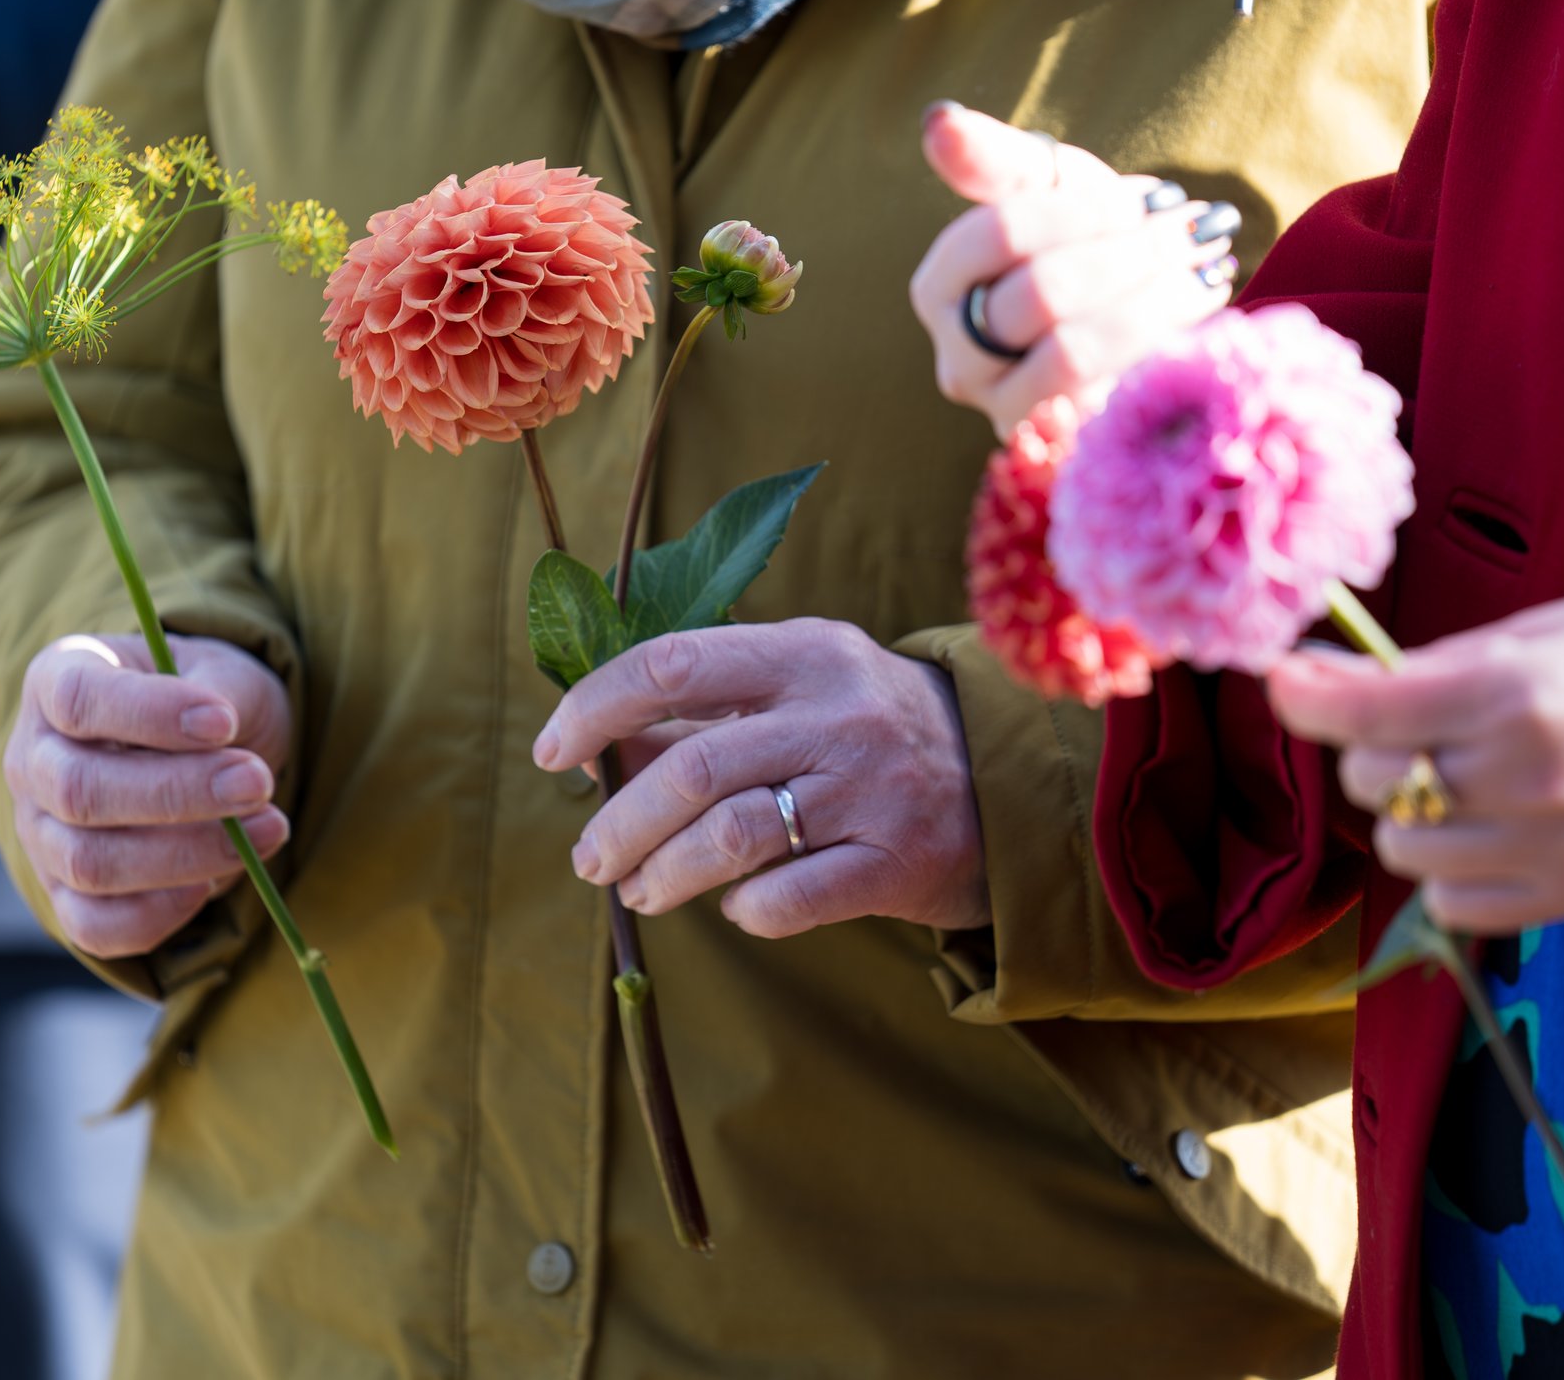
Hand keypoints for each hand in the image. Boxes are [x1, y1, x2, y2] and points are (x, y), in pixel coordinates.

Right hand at [5, 633, 293, 957]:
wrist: (202, 756)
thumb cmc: (206, 705)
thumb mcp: (223, 674)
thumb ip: (222, 691)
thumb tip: (223, 725)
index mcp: (55, 683)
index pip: (76, 699)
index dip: (148, 712)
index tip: (223, 721)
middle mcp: (33, 762)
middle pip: (79, 790)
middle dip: (178, 793)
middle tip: (257, 783)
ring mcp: (41, 835)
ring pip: (90, 863)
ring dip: (186, 854)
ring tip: (267, 828)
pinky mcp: (66, 896)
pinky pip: (95, 927)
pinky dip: (158, 914)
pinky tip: (214, 882)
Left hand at [532, 619, 989, 937]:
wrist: (1008, 782)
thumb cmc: (872, 730)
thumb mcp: (802, 686)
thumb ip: (706, 710)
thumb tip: (594, 748)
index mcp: (803, 652)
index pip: (672, 664)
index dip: (595, 707)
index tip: (554, 752)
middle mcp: (836, 713)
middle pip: (691, 767)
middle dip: (619, 822)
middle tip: (590, 858)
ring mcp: (870, 789)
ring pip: (731, 836)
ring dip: (664, 873)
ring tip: (640, 890)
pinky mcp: (896, 863)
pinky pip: (790, 898)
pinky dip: (744, 910)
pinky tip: (734, 908)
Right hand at [909, 101, 1234, 438]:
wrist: (1135, 331)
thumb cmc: (1083, 247)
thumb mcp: (1049, 192)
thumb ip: (995, 160)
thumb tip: (937, 123)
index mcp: (941, 288)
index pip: (1000, 234)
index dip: (1083, 211)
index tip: (1149, 200)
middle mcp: (960, 362)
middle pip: (1042, 292)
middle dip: (1129, 253)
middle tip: (1190, 229)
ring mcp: (1009, 414)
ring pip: (1075, 350)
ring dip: (1154, 298)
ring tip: (1202, 265)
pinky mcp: (1064, 451)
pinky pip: (1114, 396)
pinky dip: (1167, 343)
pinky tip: (1203, 308)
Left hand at [1266, 578, 1563, 933]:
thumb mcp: (1548, 626)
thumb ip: (1442, 668)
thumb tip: (1336, 685)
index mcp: (1516, 694)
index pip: (1363, 713)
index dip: (1303, 696)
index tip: (1282, 680)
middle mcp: (1526, 778)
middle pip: (1375, 783)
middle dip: (1374, 748)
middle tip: (1415, 719)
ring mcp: (1552, 848)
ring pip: (1405, 851)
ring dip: (1409, 812)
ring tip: (1463, 772)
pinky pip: (1457, 905)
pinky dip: (1451, 869)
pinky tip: (1490, 827)